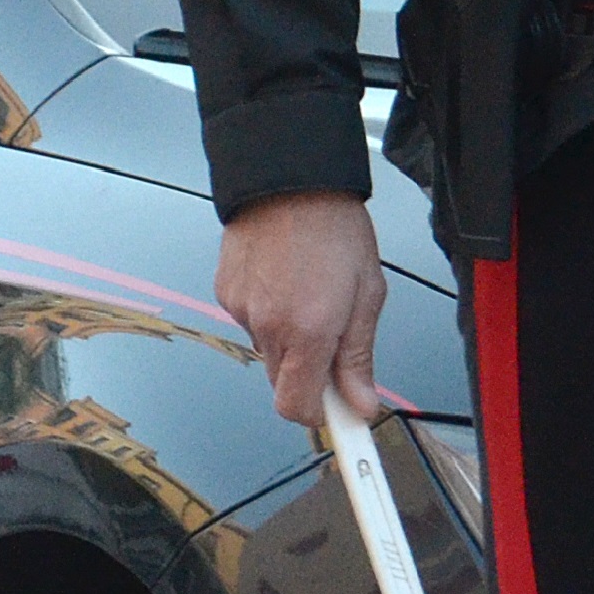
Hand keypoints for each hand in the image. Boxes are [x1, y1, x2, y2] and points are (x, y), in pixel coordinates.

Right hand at [218, 191, 386, 427]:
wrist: (288, 176)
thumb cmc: (335, 228)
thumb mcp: (367, 292)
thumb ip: (358, 355)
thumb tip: (361, 404)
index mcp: (308, 331)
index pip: (297, 407)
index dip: (318, 416)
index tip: (340, 415)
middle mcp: (269, 327)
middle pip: (283, 382)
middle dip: (308, 374)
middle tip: (334, 338)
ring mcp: (242, 310)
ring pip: (268, 350)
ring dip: (289, 338)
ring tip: (309, 291)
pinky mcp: (226, 292)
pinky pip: (251, 320)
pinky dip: (269, 312)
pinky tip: (285, 277)